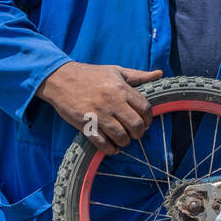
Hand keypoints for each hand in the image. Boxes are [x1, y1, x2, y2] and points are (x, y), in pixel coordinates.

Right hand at [36, 62, 162, 154]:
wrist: (60, 79)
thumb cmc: (90, 74)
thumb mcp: (116, 71)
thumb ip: (139, 75)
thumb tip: (160, 74)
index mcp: (122, 89)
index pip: (145, 109)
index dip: (148, 119)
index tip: (146, 122)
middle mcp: (112, 102)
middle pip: (136, 125)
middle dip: (139, 133)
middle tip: (135, 133)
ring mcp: (98, 115)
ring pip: (121, 136)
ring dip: (125, 142)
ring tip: (124, 140)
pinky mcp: (85, 124)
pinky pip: (102, 143)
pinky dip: (110, 149)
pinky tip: (112, 148)